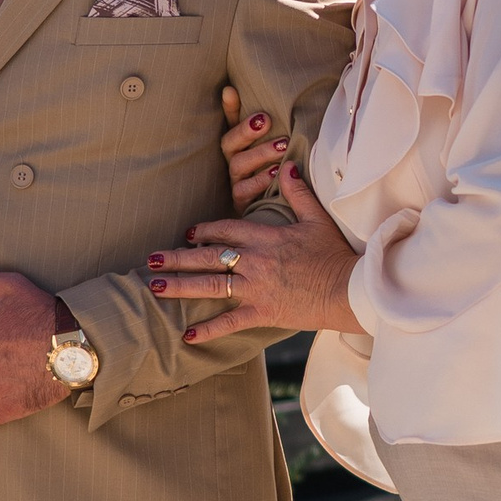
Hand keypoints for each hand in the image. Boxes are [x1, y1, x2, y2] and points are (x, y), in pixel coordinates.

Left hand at [148, 159, 361, 341]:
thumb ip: (298, 192)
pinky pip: (230, 321)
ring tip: (154, 286)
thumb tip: (287, 166)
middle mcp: (253, 260)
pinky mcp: (263, 311)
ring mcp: (255, 287)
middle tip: (151, 258)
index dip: (204, 230)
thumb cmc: (335, 254)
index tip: (189, 233)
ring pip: (209, 285)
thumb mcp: (317, 218)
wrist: (349, 288)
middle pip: (206, 256)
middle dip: (176, 257)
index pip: (224, 229)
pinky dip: (208, 329)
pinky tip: (187, 335)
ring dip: (179, 286)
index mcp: (264, 236)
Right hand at [220, 81, 281, 210]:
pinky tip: (276, 174)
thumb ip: (280, 126)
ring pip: (238, 165)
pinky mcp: (242, 202)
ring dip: (260, 153)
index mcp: (241, 144)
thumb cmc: (286, 170)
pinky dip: (260, 181)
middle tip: (266, 120)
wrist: (286, 211)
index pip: (230, 121)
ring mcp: (237, 181)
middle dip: (246, 130)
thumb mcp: (284, 146)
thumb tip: (287, 97)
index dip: (229, 107)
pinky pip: (244, 191)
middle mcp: (235, 160)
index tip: (230, 91)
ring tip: (282, 145)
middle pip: (229, 142)